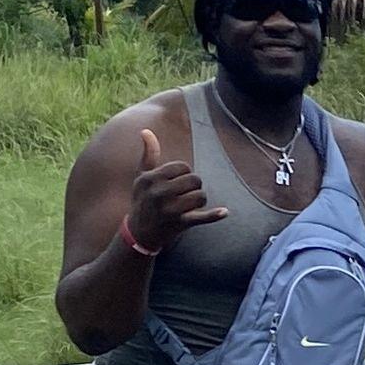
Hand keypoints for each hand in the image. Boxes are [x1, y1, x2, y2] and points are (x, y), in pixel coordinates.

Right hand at [121, 120, 226, 259]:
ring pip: (200, 195)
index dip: (184, 174)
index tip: (176, 183)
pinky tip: (225, 212)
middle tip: (183, 195)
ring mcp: (169, 209)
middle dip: (193, 187)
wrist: (139, 233)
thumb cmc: (142, 200)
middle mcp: (159, 193)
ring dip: (199, 200)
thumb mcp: (141, 177)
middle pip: (194, 180)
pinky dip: (213, 215)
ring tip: (188, 205)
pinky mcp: (179, 224)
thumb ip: (148, 154)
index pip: (183, 167)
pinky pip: (200, 217)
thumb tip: (146, 131)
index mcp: (151, 179)